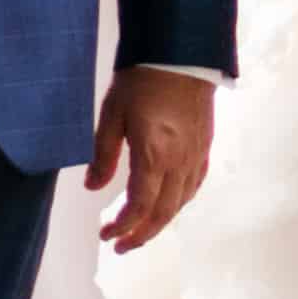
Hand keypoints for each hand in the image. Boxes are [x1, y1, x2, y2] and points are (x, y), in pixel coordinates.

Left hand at [86, 62, 216, 246]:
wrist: (182, 52)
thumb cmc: (142, 79)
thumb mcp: (112, 114)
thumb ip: (103, 155)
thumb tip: (92, 187)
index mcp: (154, 155)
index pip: (139, 207)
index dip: (122, 227)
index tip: (105, 235)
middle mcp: (180, 162)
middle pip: (163, 213)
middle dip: (140, 235)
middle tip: (119, 246)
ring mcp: (196, 156)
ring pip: (181, 203)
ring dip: (159, 223)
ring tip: (140, 231)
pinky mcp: (205, 147)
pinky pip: (194, 186)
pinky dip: (179, 203)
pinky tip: (168, 204)